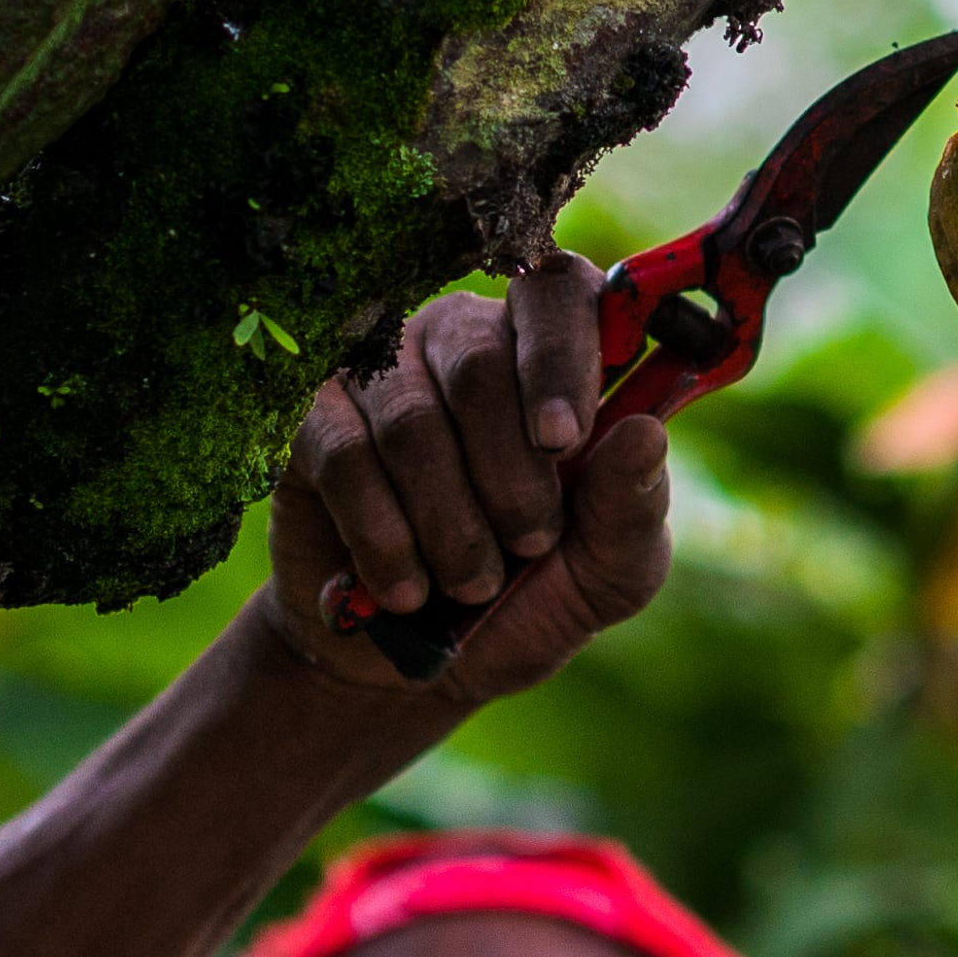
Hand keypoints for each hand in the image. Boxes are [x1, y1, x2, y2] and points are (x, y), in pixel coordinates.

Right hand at [263, 257, 673, 707]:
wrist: (412, 663)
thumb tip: (645, 434)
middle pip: (480, 365)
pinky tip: (406, 590)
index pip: (559, 294)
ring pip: (412, 421)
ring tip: (471, 585)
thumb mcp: (606, 572)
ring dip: (451, 523)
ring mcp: (380, 375)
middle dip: (511, 477)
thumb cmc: (528, 598)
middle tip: (529, 545)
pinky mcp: (312, 423)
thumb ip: (633, 509)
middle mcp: (462, 340)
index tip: (564, 439)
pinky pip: (346, 457)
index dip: (560, 358)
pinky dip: (384, 536)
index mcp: (550, 352)